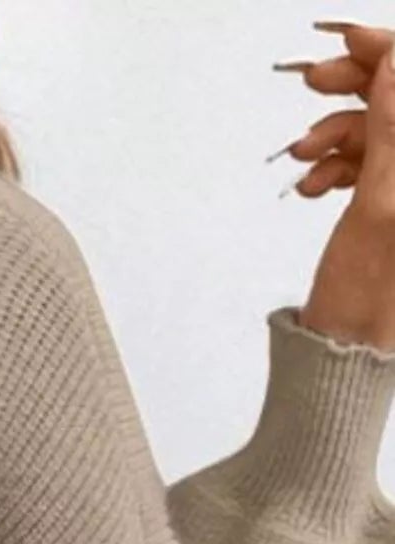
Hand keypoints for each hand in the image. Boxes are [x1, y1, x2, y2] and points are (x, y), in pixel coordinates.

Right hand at [277, 22, 394, 346]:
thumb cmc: (368, 297)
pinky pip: (367, 165)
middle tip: (315, 83)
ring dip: (338, 136)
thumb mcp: (378, 204)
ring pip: (379, 133)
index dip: (388, 58)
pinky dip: (336, 166)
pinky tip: (313, 182)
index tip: (351, 42)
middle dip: (359, 91)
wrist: (345, 353)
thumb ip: (390, 131)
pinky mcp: (390, 207)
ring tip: (305, 157)